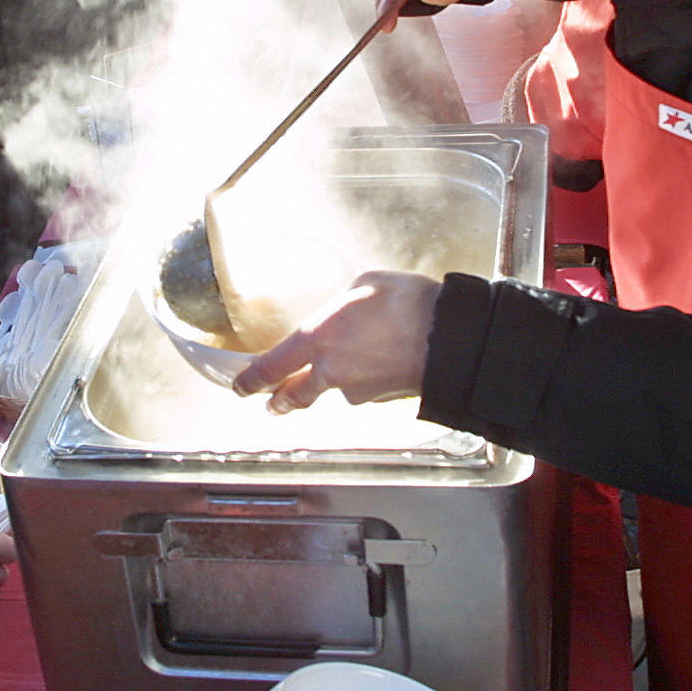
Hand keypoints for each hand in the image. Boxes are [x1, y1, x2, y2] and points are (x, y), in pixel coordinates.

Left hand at [232, 271, 440, 413]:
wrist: (449, 338)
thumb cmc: (407, 304)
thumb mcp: (364, 286)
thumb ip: (342, 305)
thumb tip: (344, 313)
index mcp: (317, 338)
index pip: (272, 367)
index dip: (252, 380)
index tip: (242, 387)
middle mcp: (331, 371)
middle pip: (295, 395)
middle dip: (280, 401)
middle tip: (273, 404)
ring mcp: (357, 390)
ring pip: (335, 391)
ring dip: (334, 384)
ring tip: (347, 366)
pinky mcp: (382, 398)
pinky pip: (365, 389)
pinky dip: (367, 379)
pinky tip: (381, 361)